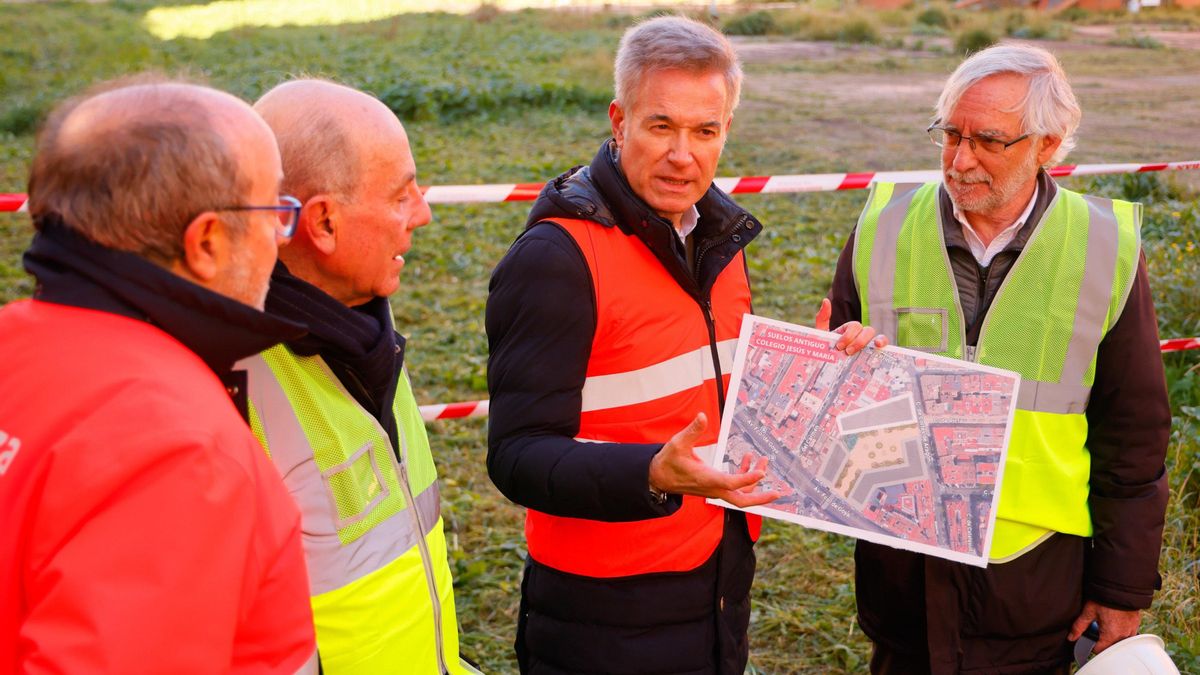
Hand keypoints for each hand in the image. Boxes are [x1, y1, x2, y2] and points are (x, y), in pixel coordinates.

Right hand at [648, 413, 780, 507]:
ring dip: (754, 481)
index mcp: (705, 479)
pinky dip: (744, 477)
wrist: (659, 478)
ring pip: (739, 494)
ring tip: (763, 462)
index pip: (731, 482)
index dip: (747, 478)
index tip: (762, 472)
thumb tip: (702, 416)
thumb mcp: (677, 443)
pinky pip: (734, 487)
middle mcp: (713, 488)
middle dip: (760, 497)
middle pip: (740, 501)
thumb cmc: (668, 462)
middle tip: (777, 493)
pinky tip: (747, 459)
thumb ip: (692, 431)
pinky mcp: (714, 487)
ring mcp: (714, 490)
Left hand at [814, 298, 888, 353]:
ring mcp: (869, 344)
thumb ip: (822, 318)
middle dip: (858, 341)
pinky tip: (879, 347)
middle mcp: (861, 335)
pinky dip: (883, 344)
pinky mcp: (874, 353)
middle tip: (847, 352)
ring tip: (863, 351)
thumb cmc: (826, 349)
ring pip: (877, 337)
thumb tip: (826, 300)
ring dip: (870, 344)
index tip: (839, 346)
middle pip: (868, 331)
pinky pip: (884, 346)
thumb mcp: (821, 334)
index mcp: (850, 330)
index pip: (855, 326)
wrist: (827, 365)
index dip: (849, 335)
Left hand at [1068, 601, 1140, 653]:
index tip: (1089, 638)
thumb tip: (1071, 637)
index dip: (1092, 645)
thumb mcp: (1088, 612)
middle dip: (1103, 641)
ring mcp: (1132, 629)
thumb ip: (1079, 626)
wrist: (1120, 587)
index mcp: (1111, 635)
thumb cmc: (1104, 599)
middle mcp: (1124, 635)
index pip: (1100, 649)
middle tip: (1096, 629)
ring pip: (1121, 640)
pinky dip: (1122, 630)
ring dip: (1113, 636)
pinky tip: (1115, 621)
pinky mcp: (1136, 623)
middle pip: (1111, 646)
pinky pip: (1129, 633)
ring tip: (1106, 625)